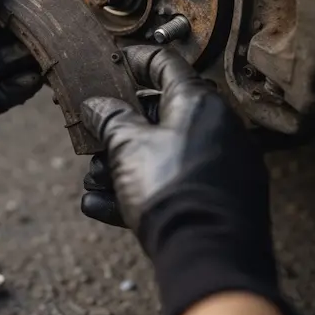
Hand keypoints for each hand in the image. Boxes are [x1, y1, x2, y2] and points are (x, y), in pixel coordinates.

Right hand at [79, 45, 299, 314]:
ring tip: (93, 183)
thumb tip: (96, 105)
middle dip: (118, 129)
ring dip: (121, 166)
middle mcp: (217, 127)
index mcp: (198, 102)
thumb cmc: (171, 189)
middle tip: (93, 137)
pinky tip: (101, 206)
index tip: (112, 62)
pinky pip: (173, 185)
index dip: (134, 59)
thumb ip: (109, 119)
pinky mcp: (220, 199)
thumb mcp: (126, 146)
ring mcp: (221, 165)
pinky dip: (139, 191)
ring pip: (162, 154)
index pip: (164, 62)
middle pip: (159, 115)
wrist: (208, 255)